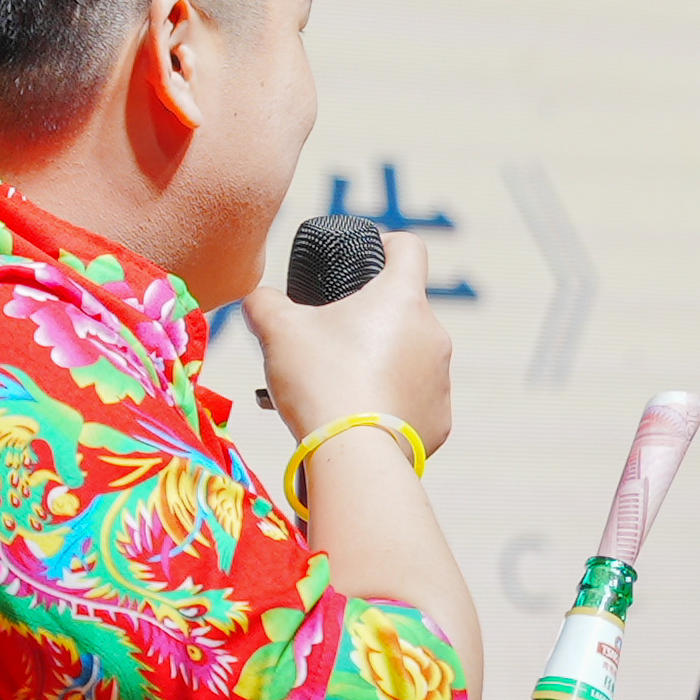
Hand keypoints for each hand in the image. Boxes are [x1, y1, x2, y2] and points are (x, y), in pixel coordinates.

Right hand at [238, 230, 456, 455]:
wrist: (353, 455)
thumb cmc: (320, 381)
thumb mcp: (277, 330)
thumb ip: (263, 302)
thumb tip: (259, 300)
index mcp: (402, 298)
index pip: (410, 248)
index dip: (388, 244)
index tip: (369, 258)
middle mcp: (433, 334)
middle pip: (404, 311)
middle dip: (369, 321)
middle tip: (330, 342)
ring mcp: (441, 380)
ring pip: (409, 359)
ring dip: (379, 364)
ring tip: (337, 387)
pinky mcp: (439, 420)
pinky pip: (414, 402)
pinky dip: (390, 405)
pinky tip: (358, 418)